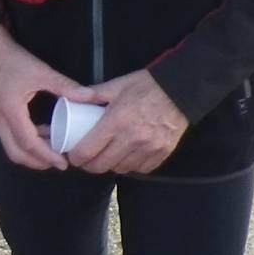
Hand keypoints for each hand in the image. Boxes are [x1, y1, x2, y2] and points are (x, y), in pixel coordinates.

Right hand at [0, 24, 91, 171]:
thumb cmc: (12, 60)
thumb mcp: (41, 71)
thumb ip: (65, 86)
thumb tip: (90, 97)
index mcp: (10, 111)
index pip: (29, 143)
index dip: (47, 156)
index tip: (63, 163)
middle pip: (16, 153)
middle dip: (38, 162)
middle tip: (58, 163)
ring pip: (10, 148)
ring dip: (30, 154)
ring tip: (51, 150)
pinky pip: (7, 138)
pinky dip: (23, 143)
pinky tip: (39, 134)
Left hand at [67, 69, 189, 174]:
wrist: (182, 89)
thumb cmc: (147, 85)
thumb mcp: (118, 85)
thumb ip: (93, 93)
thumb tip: (70, 97)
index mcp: (117, 121)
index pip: (88, 150)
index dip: (76, 157)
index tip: (73, 155)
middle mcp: (132, 138)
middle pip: (102, 165)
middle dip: (90, 165)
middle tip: (87, 159)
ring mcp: (149, 148)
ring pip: (121, 169)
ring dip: (111, 166)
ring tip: (107, 156)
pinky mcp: (162, 153)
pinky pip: (141, 169)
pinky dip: (131, 166)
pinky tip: (127, 156)